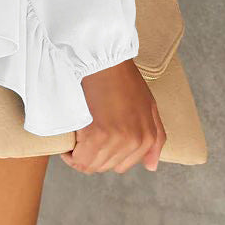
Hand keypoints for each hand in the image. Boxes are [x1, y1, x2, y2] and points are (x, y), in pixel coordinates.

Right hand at [58, 59, 165, 174]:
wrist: (104, 58)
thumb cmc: (123, 77)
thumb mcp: (148, 105)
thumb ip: (156, 138)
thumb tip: (151, 166)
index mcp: (147, 137)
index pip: (123, 165)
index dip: (106, 156)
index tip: (94, 144)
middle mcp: (133, 142)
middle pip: (106, 166)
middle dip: (92, 156)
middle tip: (82, 139)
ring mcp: (114, 139)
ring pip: (92, 165)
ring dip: (80, 156)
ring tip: (74, 141)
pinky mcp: (95, 133)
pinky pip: (80, 157)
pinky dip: (71, 154)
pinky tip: (68, 143)